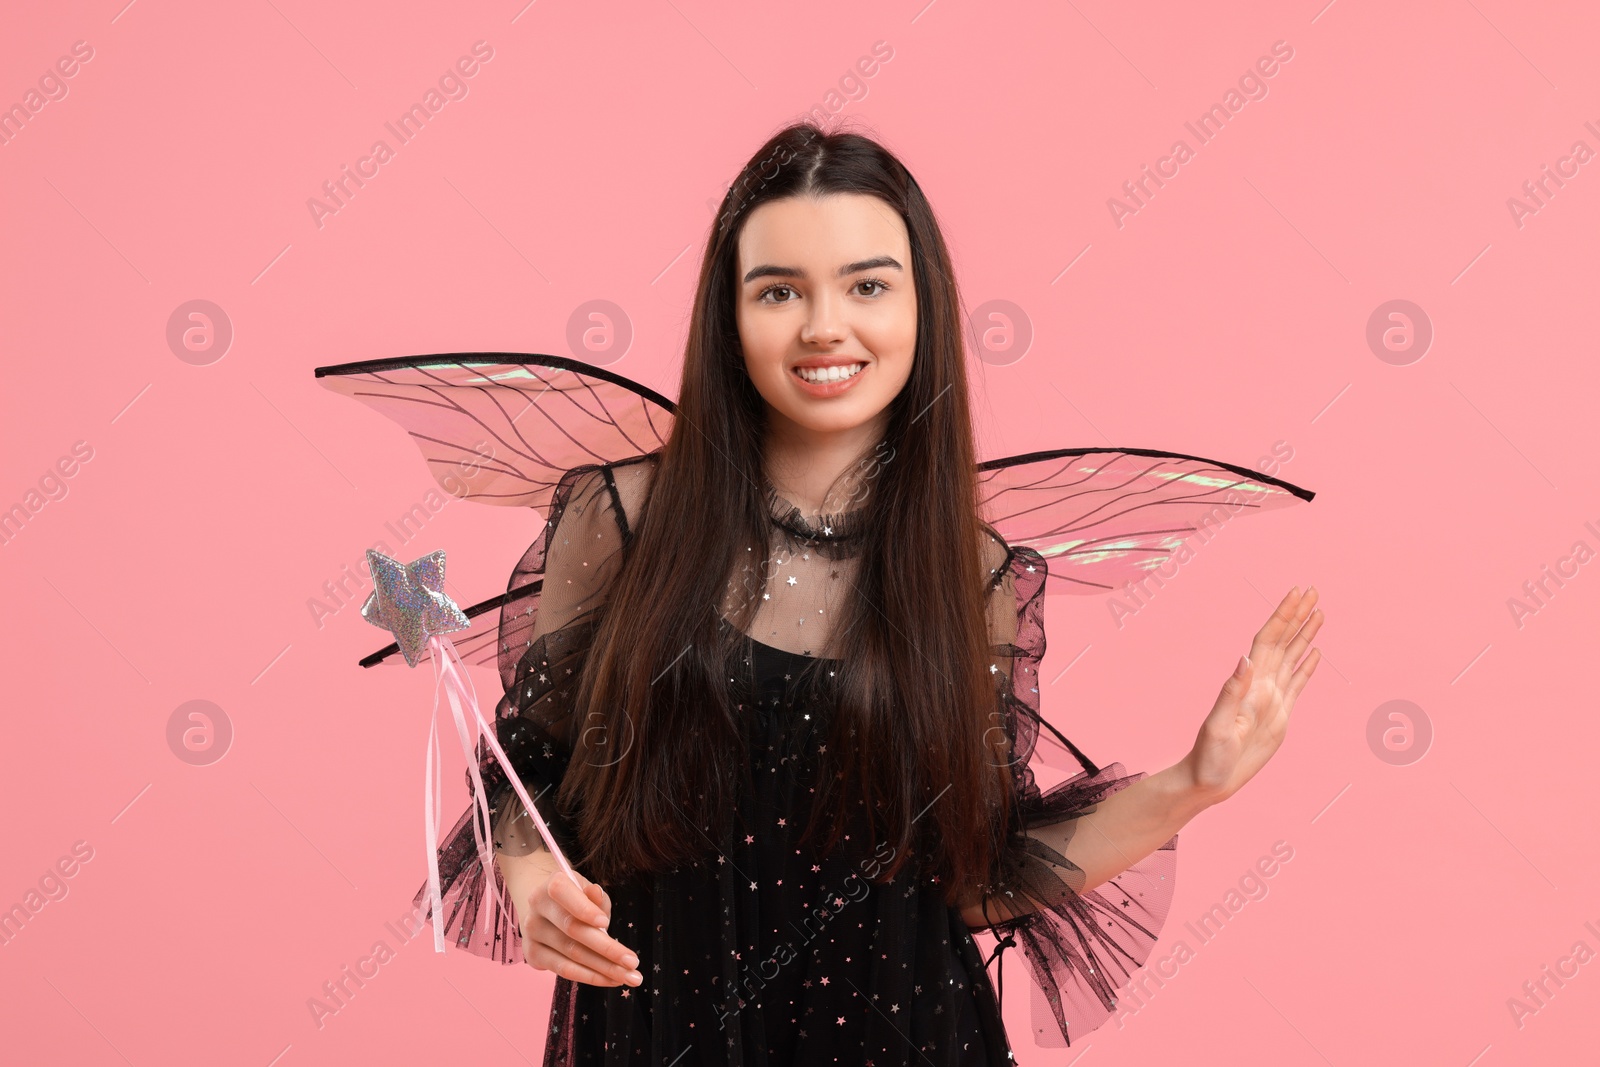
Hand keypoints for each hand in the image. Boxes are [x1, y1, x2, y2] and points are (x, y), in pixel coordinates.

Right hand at [517, 864, 642, 987]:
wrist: (545, 908)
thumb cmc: (575, 898)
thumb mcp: (587, 891)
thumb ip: (595, 897)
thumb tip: (596, 893)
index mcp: (550, 886)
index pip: (562, 893)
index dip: (583, 909)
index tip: (606, 922)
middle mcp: (537, 908)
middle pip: (573, 930)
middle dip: (607, 949)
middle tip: (633, 962)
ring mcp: (532, 933)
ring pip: (571, 955)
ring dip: (604, 969)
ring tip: (630, 977)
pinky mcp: (533, 955)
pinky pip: (565, 970)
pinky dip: (591, 977)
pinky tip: (612, 979)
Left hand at [1182, 586, 1323, 804]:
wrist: (1210, 781)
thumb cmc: (1208, 756)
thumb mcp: (1218, 725)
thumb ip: (1232, 692)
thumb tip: (1245, 659)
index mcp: (1249, 683)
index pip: (1269, 639)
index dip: (1283, 615)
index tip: (1297, 593)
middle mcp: (1261, 685)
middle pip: (1283, 641)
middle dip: (1298, 616)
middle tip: (1313, 590)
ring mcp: (1271, 699)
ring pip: (1292, 657)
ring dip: (1305, 635)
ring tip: (1319, 612)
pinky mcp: (1280, 715)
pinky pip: (1297, 683)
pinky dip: (1307, 666)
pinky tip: (1315, 652)